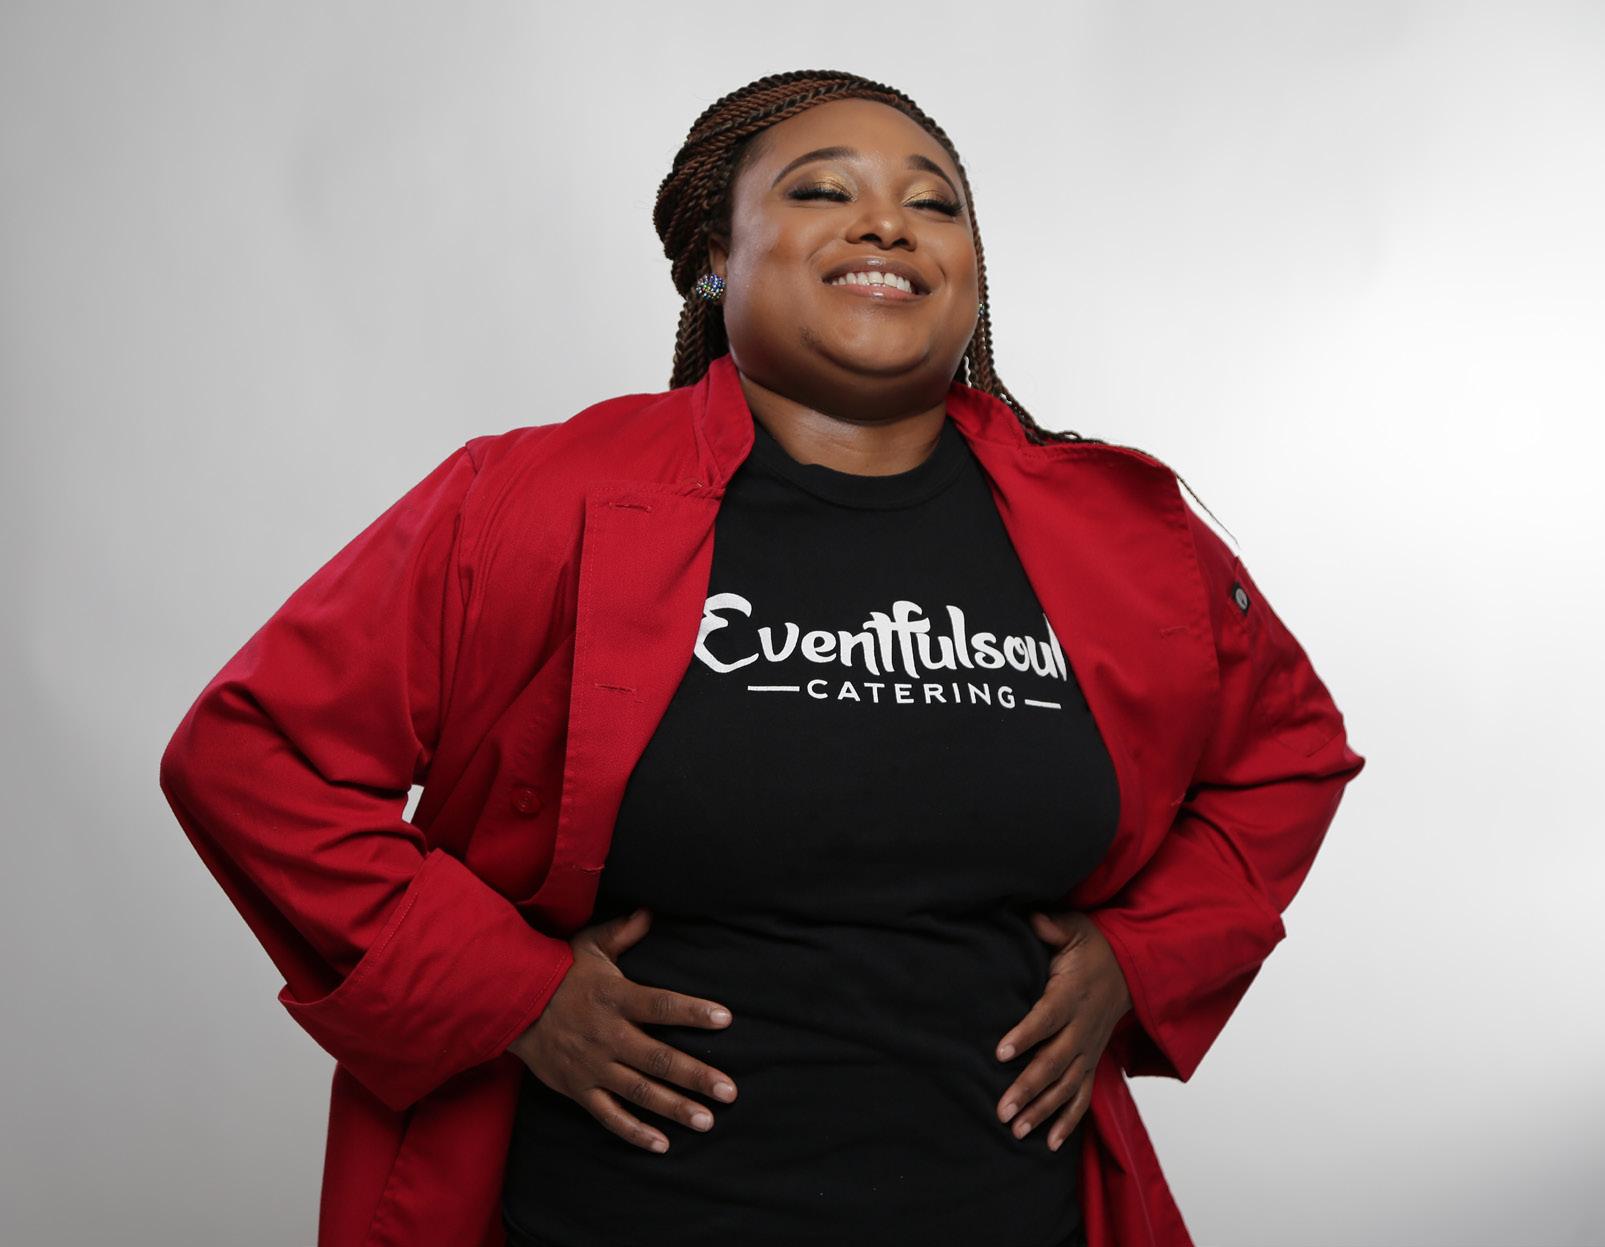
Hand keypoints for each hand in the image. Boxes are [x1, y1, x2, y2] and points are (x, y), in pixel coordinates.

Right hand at [505, 907, 738, 1153]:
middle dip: (697, 1076)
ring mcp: (593, 1066)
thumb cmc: (557, 972)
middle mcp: (608, 1035)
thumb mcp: (589, 946)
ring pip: (640, 1091)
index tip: (726, 1020)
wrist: (509, 1002)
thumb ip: (622, 933)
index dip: (693, 1012)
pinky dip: (635, 1132)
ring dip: (675, 1107)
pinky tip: (662, 1144)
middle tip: (729, 1091)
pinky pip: (609, 1116)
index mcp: (616, 998)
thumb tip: (649, 913)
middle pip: (659, 1058)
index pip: (662, 1005)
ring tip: (706, 1120)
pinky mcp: (579, 1088)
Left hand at [993, 909, 1132, 1151]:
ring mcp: (1090, 1049)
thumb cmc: (1095, 947)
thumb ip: (1053, 927)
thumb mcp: (1076, 929)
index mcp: (1072, 995)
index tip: (1000, 1052)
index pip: (1047, 1017)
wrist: (1132, 968)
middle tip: (1001, 1108)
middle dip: (1028, 1087)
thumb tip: (1032, 917)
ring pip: (1067, 1086)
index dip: (1025, 1034)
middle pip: (1054, 1062)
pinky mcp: (1094, 1062)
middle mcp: (1083, 1028)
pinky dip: (1069, 1122)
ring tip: (1015, 1129)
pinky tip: (1049, 1143)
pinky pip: (1083, 1096)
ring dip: (1042, 1110)